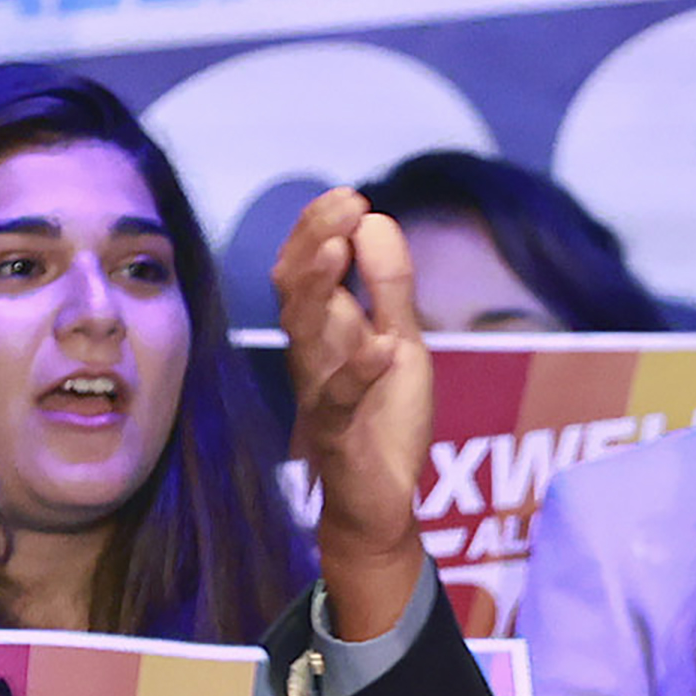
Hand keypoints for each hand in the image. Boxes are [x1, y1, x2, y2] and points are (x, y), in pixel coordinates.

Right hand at [272, 188, 430, 640]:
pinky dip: (359, 373)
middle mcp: (312, 354)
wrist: (378, 500)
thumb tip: (378, 220)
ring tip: (342, 249)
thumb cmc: (382, 418)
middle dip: (315, 241)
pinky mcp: (335, 435)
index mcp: (326, 328)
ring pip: (303, 336)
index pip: (309, 266)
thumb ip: (390, 288)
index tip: (350, 195)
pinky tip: (383, 347)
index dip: (321, 228)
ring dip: (319, 290)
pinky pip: (337, 401)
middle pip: (295, 289)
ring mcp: (319, 393)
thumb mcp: (400, 341)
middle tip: (345, 204)